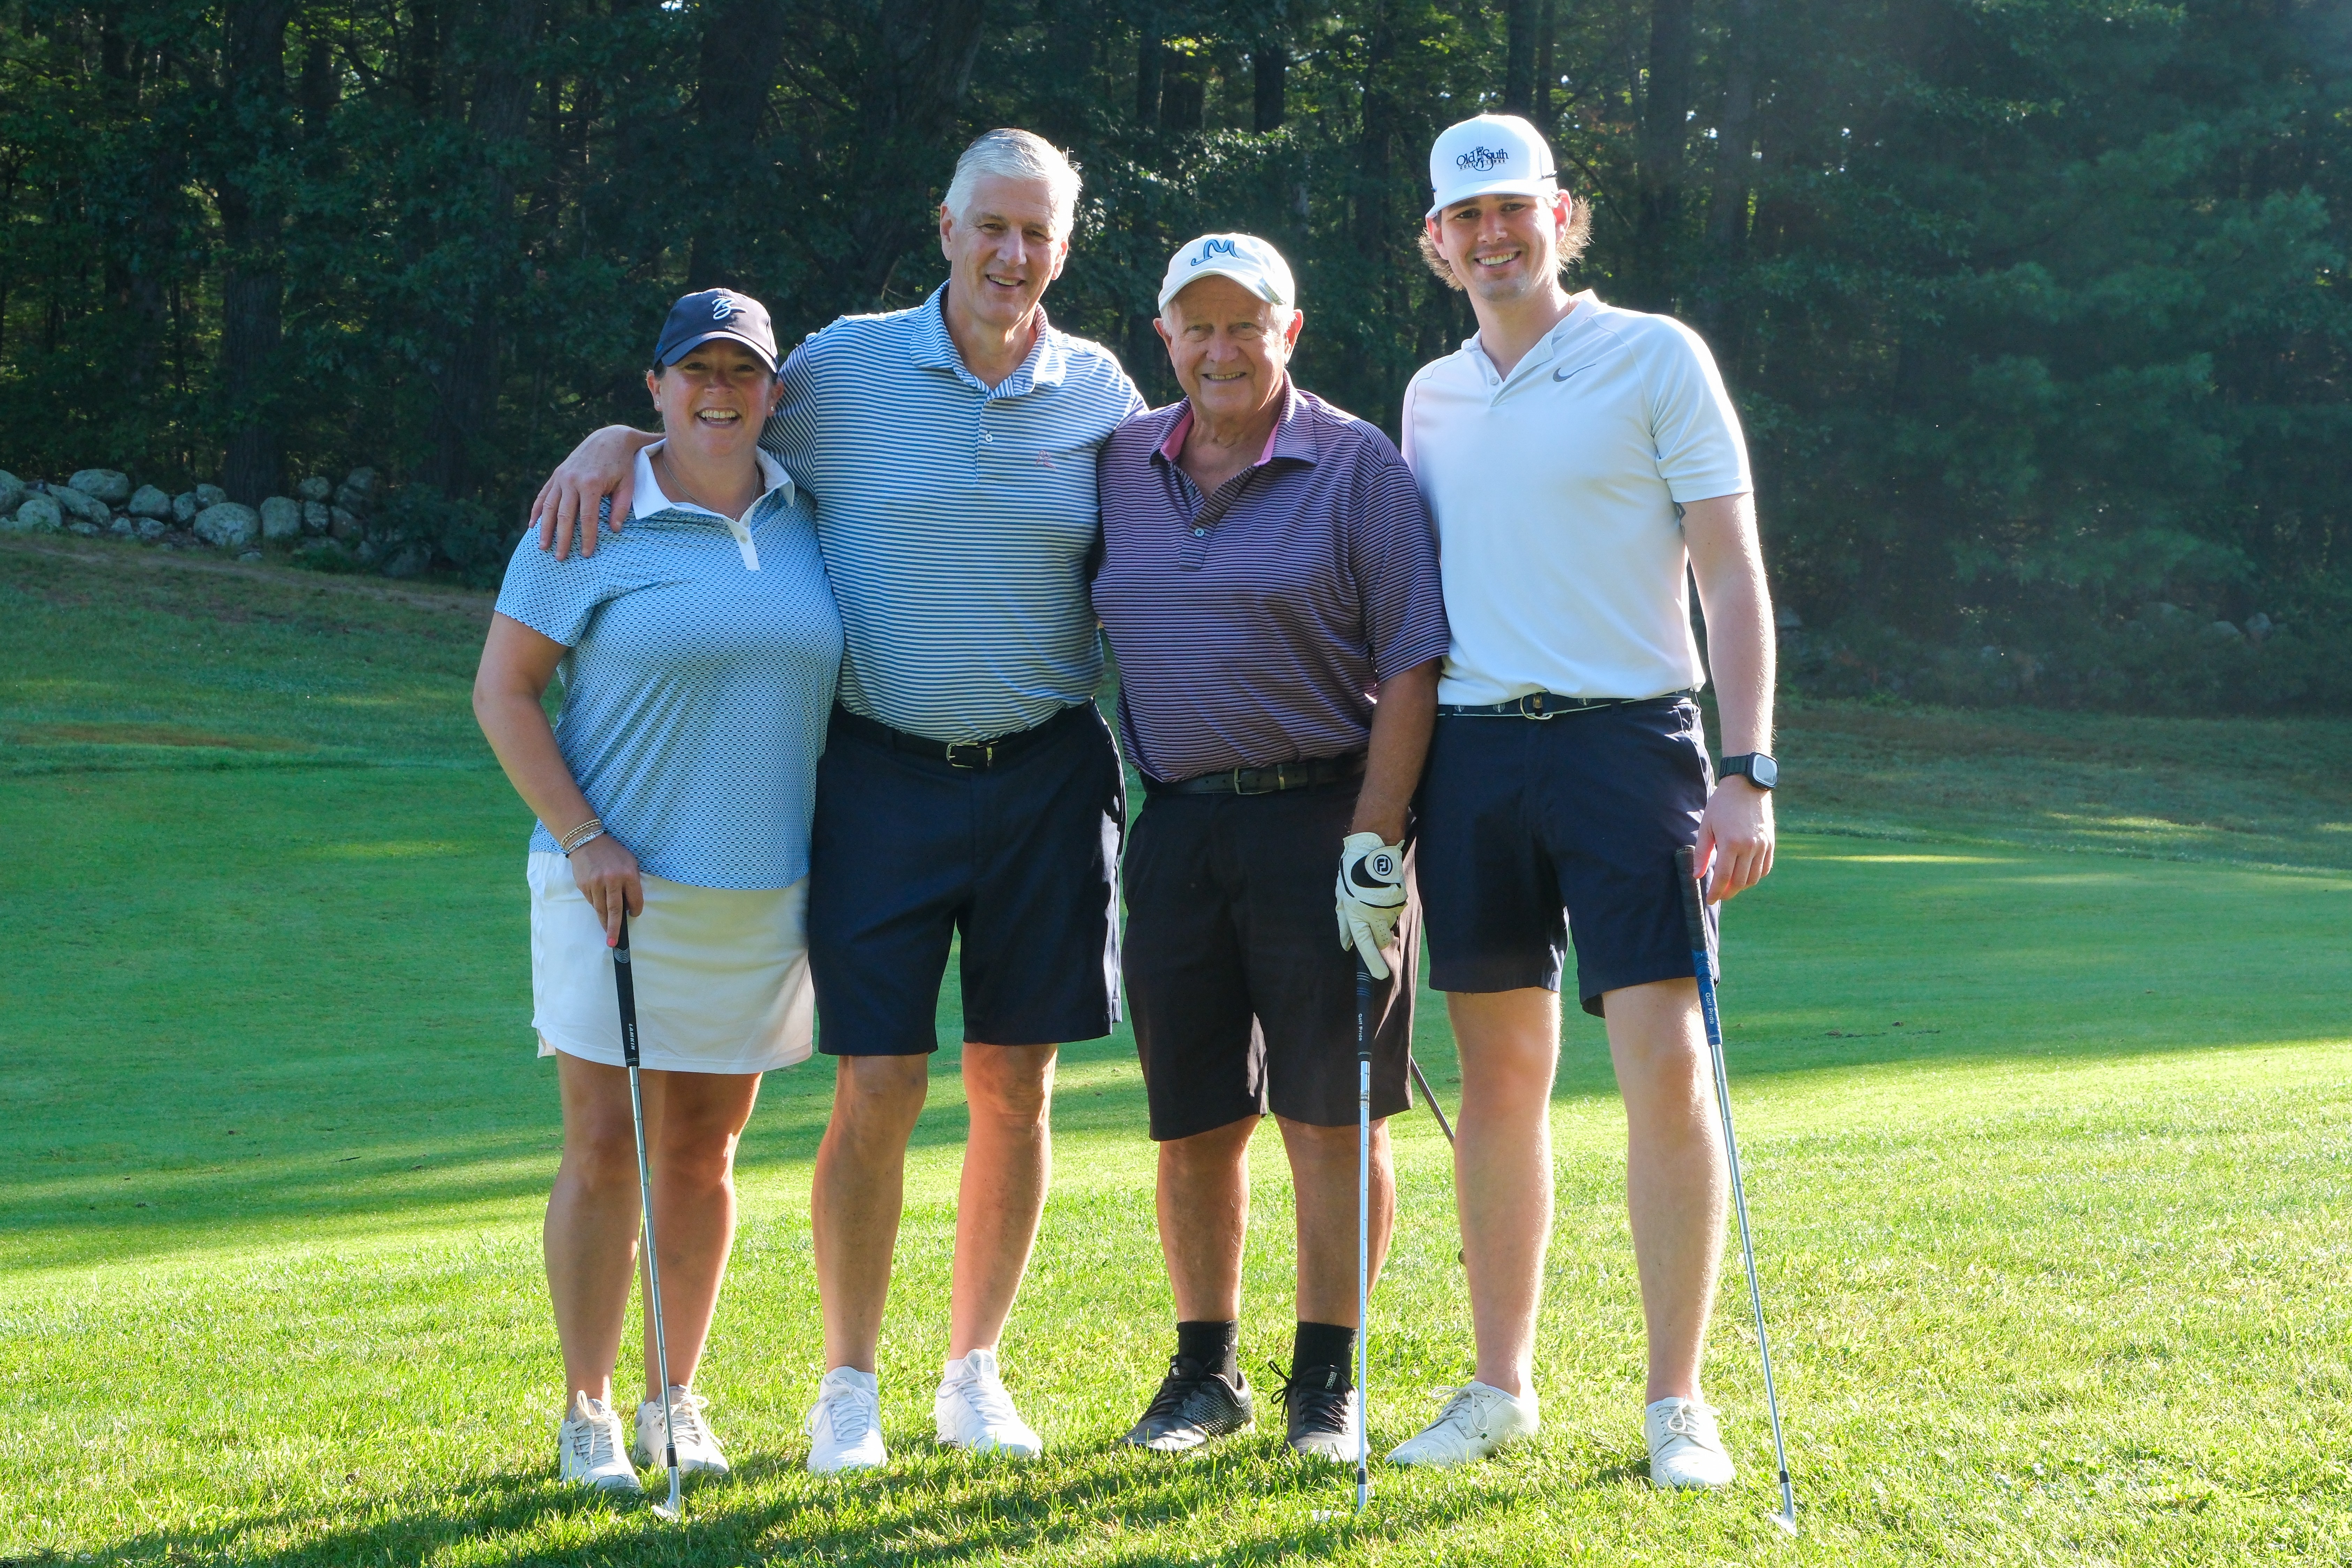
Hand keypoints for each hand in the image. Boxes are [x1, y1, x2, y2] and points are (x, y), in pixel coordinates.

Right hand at [529, 426, 649, 558]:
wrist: (610, 438)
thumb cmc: (622, 465)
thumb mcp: (627, 485)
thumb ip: (620, 508)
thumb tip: (614, 530)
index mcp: (591, 484)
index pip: (587, 518)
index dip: (586, 537)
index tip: (585, 554)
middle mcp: (572, 480)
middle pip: (564, 516)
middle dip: (562, 539)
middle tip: (560, 558)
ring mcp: (562, 476)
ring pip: (549, 506)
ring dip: (545, 528)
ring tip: (542, 547)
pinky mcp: (557, 474)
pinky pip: (543, 495)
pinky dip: (537, 510)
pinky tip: (533, 525)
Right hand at [567, 834, 643, 945]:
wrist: (587, 840)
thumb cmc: (613, 853)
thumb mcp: (629, 862)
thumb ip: (632, 882)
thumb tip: (629, 904)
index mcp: (628, 874)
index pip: (635, 899)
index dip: (635, 910)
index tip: (634, 915)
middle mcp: (612, 880)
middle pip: (614, 910)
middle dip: (614, 928)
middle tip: (614, 943)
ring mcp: (595, 883)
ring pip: (600, 908)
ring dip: (604, 922)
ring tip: (608, 932)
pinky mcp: (584, 885)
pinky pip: (591, 901)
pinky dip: (596, 906)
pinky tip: (599, 907)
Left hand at [1335, 831, 1407, 980]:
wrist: (1373, 851)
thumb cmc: (1351, 875)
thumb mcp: (1341, 898)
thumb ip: (1343, 924)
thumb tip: (1346, 945)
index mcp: (1357, 916)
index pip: (1366, 945)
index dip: (1373, 962)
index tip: (1381, 976)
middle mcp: (1375, 915)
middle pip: (1382, 940)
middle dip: (1377, 937)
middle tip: (1369, 919)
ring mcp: (1390, 909)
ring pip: (1389, 925)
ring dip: (1382, 919)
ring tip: (1373, 898)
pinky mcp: (1401, 901)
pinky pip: (1395, 913)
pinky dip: (1389, 908)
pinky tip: (1381, 893)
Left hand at [1695, 777, 1773, 902]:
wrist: (1747, 786)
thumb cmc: (1722, 805)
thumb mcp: (1707, 826)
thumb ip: (1702, 853)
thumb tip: (1697, 876)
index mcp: (1730, 843)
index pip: (1724, 877)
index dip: (1716, 892)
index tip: (1709, 900)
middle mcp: (1749, 847)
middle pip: (1740, 882)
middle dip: (1728, 893)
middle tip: (1719, 895)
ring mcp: (1762, 845)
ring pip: (1754, 878)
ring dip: (1742, 887)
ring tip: (1730, 887)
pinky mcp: (1770, 843)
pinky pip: (1765, 868)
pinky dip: (1755, 876)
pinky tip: (1745, 875)